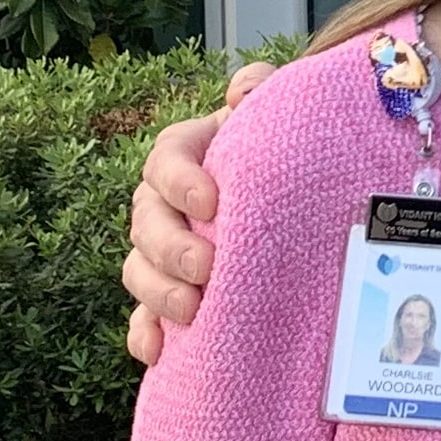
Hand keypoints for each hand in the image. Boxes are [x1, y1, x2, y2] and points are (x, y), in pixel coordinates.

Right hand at [122, 62, 277, 363]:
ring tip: (190, 310)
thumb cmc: (285, 152)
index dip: (180, 180)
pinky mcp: (173, 293)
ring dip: (156, 293)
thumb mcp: (281, 117)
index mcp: (188, 154)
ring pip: (139, 270)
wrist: (302, 192)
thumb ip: (264, 93)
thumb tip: (245, 88)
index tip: (209, 201)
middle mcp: (167, 203)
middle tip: (205, 266)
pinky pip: (144, 318)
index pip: (165, 158)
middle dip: (169, 246)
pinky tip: (158, 352)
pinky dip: (146, 334)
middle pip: (146, 221)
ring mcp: (165, 252)